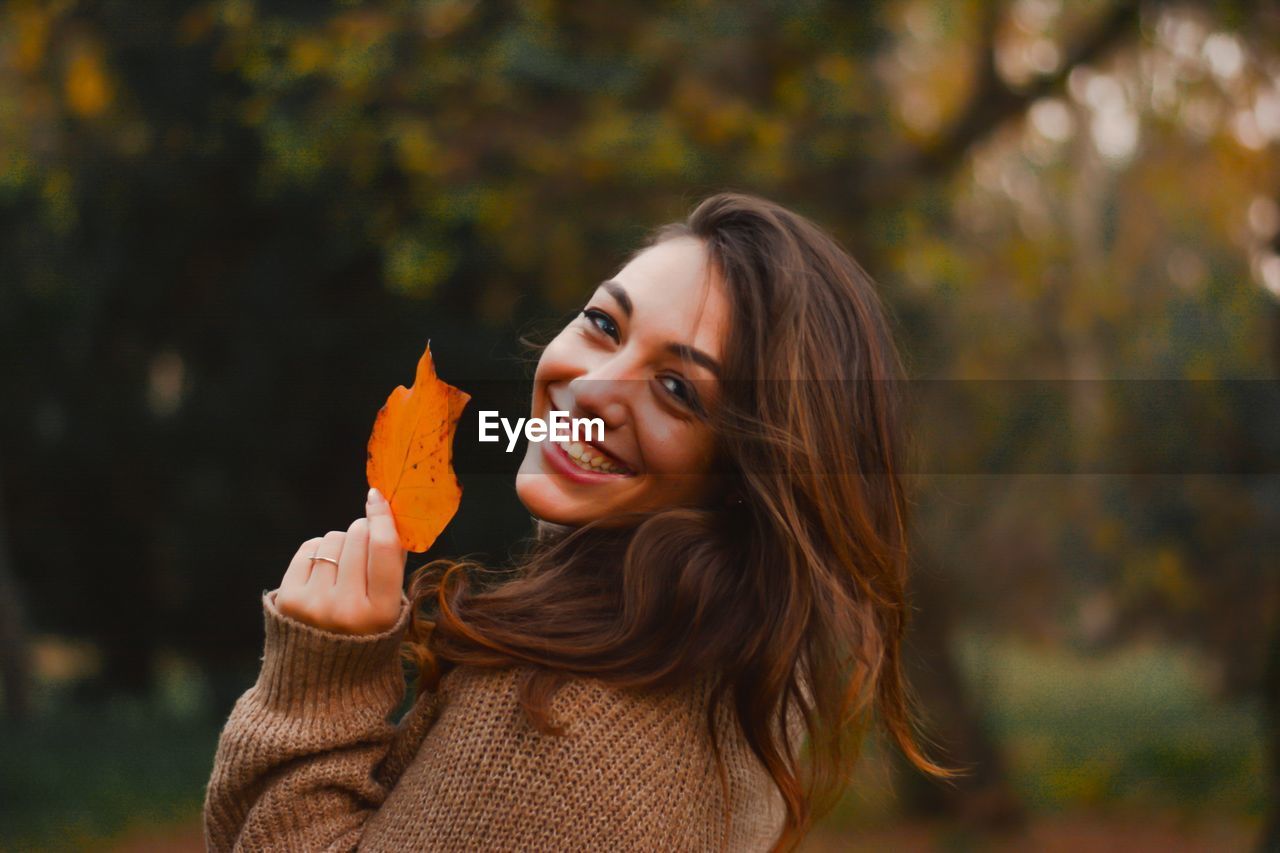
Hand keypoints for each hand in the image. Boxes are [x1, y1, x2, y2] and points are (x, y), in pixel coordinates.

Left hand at [275, 487, 407, 634]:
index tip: (377, 498)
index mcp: (381, 614)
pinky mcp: (289, 599)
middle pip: (357, 537)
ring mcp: (314, 604)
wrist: (320, 681)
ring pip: (332, 539)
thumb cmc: (365, 636)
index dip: (382, 518)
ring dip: (341, 543)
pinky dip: (319, 551)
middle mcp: (346, 609)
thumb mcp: (391, 611)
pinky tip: (323, 570)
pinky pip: (309, 548)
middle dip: (363, 531)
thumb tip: (390, 518)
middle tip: (364, 543)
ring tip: (342, 568)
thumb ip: (394, 566)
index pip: (384, 549)